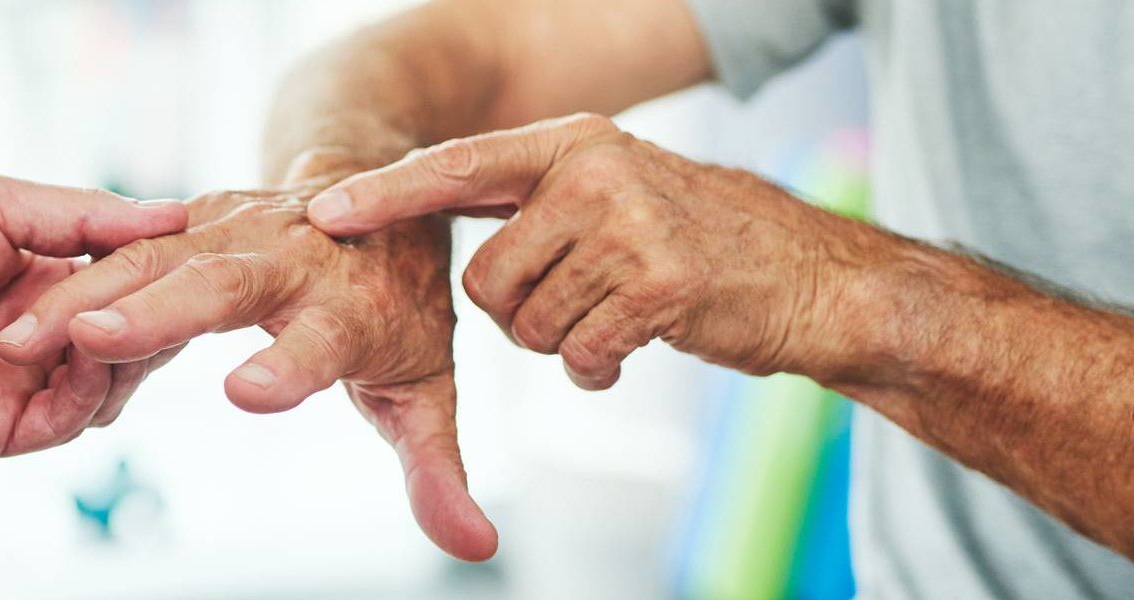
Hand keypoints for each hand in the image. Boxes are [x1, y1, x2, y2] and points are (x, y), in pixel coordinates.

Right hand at [0, 163, 498, 561]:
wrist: (379, 187)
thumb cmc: (398, 308)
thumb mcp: (427, 388)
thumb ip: (436, 469)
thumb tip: (475, 546)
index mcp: (353, 306)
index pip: (322, 342)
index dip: (290, 369)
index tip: (248, 396)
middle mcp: (295, 257)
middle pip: (224, 283)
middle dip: (158, 309)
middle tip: (98, 340)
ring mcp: (239, 226)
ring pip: (156, 256)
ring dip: (90, 293)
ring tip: (26, 337)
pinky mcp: (195, 215)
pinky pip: (126, 245)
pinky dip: (74, 279)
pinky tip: (21, 319)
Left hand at [0, 176, 189, 455]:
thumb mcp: (1, 206)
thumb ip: (87, 217)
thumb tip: (174, 215)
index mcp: (43, 282)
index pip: (127, 289)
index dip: (161, 275)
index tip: (194, 252)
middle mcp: (42, 337)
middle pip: (131, 340)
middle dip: (155, 316)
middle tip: (176, 292)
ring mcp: (25, 386)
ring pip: (111, 384)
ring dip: (124, 350)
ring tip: (121, 317)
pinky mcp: (4, 427)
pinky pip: (70, 419)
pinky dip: (90, 386)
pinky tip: (85, 349)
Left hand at [308, 113, 898, 389]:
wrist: (815, 280)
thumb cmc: (699, 246)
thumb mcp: (613, 194)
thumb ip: (533, 203)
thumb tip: (433, 221)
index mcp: (574, 143)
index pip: (456, 164)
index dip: (387, 194)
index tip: (326, 210)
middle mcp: (595, 171)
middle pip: (483, 279)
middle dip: (517, 315)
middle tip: (578, 306)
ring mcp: (629, 224)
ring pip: (526, 325)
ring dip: (564, 342)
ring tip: (618, 316)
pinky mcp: (660, 283)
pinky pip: (580, 353)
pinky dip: (600, 367)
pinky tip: (639, 343)